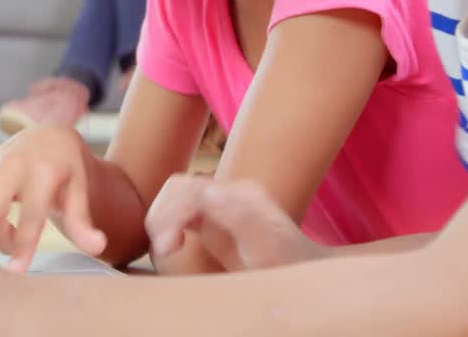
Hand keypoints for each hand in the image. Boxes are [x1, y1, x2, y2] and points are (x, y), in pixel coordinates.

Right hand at [0, 126, 106, 271]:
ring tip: (0, 234)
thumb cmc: (65, 172)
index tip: (19, 269)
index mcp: (42, 169)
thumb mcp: (80, 192)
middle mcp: (10, 161)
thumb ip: (82, 222)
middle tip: (13, 244)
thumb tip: (97, 247)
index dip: (23, 246)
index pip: (29, 214)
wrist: (48, 138)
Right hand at [145, 175, 327, 271]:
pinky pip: (180, 212)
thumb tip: (208, 191)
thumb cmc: (289, 266)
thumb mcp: (269, 246)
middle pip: (178, 189)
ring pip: (174, 197)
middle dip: (162, 215)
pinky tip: (172, 246)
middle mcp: (228, 194)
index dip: (172, 215)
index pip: (191, 190)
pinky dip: (168, 225)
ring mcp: (220, 206)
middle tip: (165, 250)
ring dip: (162, 219)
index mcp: (241, 193)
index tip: (168, 248)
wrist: (305, 276)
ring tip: (166, 248)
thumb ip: (242, 217)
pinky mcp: (213, 222)